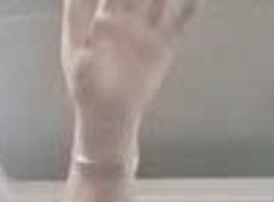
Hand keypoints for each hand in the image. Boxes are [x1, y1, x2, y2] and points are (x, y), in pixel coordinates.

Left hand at [62, 0, 195, 160]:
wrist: (108, 117)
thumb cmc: (86, 91)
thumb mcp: (79, 67)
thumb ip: (88, 40)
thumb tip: (102, 20)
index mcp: (97, 19)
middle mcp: (122, 18)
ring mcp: (142, 29)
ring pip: (158, 0)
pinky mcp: (161, 45)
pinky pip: (178, 23)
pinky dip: (188, 10)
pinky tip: (194, 2)